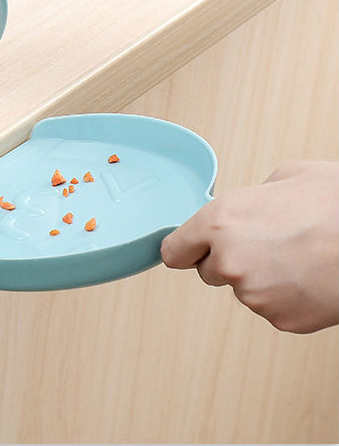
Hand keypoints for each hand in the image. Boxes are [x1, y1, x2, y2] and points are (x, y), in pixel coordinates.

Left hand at [161, 161, 338, 333]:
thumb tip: (245, 206)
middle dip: (227, 260)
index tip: (191, 250)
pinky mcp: (280, 320)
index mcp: (219, 221)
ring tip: (295, 257)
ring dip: (259, 278)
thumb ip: (249, 197)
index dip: (186, 249)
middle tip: (264, 245)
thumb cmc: (334, 204)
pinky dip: (284, 297)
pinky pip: (271, 308)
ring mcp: (254, 295)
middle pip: (208, 272)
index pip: (174, 251)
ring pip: (243, 289)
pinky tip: (307, 276)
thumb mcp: (284, 177)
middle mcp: (228, 261)